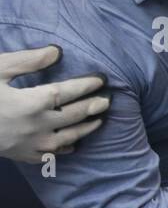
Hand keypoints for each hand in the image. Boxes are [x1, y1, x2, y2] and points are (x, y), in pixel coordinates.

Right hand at [0, 45, 109, 162]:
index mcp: (32, 103)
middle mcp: (37, 126)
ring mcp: (30, 144)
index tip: (101, 79)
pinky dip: (63, 149)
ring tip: (98, 120)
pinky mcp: (21, 155)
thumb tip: (57, 52)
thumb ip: (27, 61)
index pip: (69, 92)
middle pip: (74, 116)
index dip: (87, 85)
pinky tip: (70, 145)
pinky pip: (49, 156)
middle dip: (93, 107)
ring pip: (68, 138)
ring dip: (86, 129)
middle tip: (107, 101)